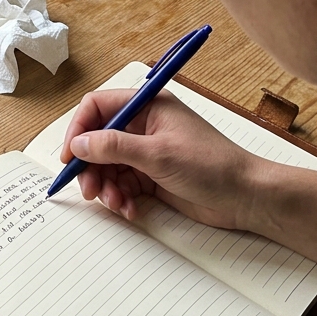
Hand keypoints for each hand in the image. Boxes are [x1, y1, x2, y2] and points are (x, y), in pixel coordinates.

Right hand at [60, 89, 262, 228]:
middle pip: (98, 141)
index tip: (70, 156)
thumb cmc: (212, 166)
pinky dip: (121, 198)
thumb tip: (78, 144)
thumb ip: (113, 147)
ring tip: (116, 203)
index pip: (98, 107)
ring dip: (106, 186)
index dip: (79, 130)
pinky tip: (131, 209)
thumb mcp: (157, 154)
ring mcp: (148, 151)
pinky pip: (123, 184)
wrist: (247, 197)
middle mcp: (144, 125)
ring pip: (108, 166)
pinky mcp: (152, 176)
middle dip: (91, 166)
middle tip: (89, 189)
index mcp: (147, 106)